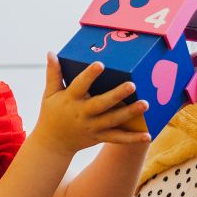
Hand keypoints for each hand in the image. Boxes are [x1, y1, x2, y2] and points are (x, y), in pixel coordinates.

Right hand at [33, 52, 150, 158]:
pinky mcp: (99, 137)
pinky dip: (132, 139)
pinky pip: (118, 138)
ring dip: (130, 113)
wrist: (53, 144)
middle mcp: (82, 114)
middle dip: (116, 95)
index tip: (100, 64)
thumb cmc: (51, 114)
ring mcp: (92, 127)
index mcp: (70, 100)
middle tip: (132, 85)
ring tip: (145, 104)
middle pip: (101, 104)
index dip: (89, 75)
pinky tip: (147, 136)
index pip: (79, 85)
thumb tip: (51, 52)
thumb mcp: (49, 94)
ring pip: (113, 121)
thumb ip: (53, 74)